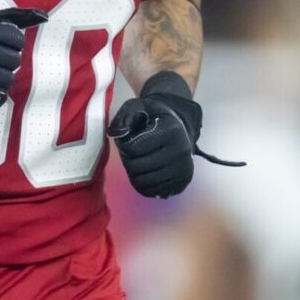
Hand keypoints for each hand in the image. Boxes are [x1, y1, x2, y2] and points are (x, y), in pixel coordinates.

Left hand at [107, 71, 201, 197]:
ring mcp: (182, 170)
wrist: (181, 129)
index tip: (124, 142)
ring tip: (135, 162)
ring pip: (143, 182)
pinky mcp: (181, 183)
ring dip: (133, 174)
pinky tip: (144, 173)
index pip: (133, 148)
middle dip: (127, 161)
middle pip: (137, 167)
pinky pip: (152, 192)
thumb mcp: (143, 107)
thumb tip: (117, 133)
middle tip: (128, 154)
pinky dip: (142, 185)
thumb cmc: (158, 118)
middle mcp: (179, 152)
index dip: (122, 146)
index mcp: (170, 131)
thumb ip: (127, 116)